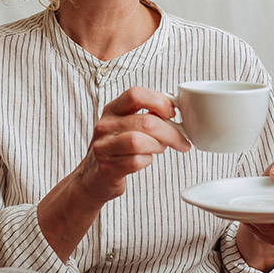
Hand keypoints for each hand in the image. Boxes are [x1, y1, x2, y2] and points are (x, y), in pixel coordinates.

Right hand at [38, 86, 189, 261]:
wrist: (92, 178)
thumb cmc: (115, 149)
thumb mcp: (125, 125)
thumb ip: (146, 115)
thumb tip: (175, 111)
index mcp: (112, 110)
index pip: (136, 94)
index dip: (159, 101)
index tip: (172, 113)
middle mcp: (105, 126)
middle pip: (146, 121)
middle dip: (171, 131)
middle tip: (181, 140)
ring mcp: (103, 147)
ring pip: (140, 141)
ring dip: (158, 146)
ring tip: (161, 149)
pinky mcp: (107, 168)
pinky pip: (135, 161)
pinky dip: (147, 161)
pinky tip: (146, 160)